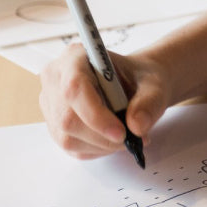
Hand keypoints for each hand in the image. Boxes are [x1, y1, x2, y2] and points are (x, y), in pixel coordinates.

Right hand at [39, 43, 168, 159]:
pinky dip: (96, 149)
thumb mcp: (155, 85)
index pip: (74, 89)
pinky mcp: (54, 124)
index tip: (122, 133)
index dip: (95, 115)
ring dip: (101, 145)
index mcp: (76, 57)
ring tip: (127, 137)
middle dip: (102, 136)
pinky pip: (71, 147)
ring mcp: (51, 103)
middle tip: (132, 139)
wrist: (137, 84)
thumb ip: (149, 103)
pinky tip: (113, 139)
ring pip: (67, 138)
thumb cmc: (141, 79)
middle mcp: (56, 78)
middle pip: (67, 119)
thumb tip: (136, 126)